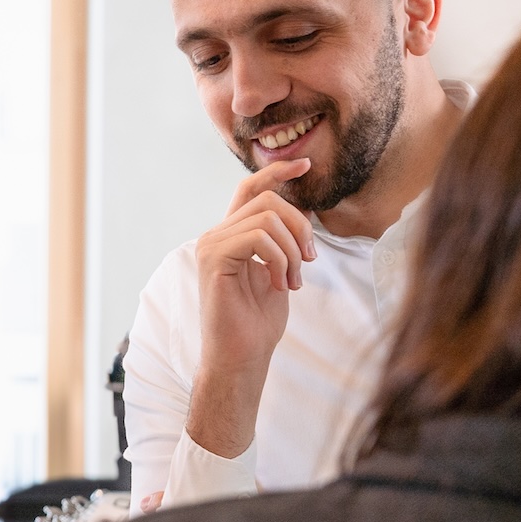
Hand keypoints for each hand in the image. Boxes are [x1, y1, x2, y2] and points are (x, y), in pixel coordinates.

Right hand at [188, 159, 315, 458]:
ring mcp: (211, 244)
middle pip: (268, 200)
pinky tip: (281, 284)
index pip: (250, 188)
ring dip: (293, 250)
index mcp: (230, 236)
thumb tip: (302, 213)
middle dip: (300, 227)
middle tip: (309, 262)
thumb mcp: (279, 272)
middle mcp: (216, 235)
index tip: (306, 165)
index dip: (277, 171)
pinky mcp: (213, 258)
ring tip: (293, 281)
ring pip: (268, 217)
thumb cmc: (258, 322)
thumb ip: (283, 242)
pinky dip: (280, 259)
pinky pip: (258, 237)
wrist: (241, 356)